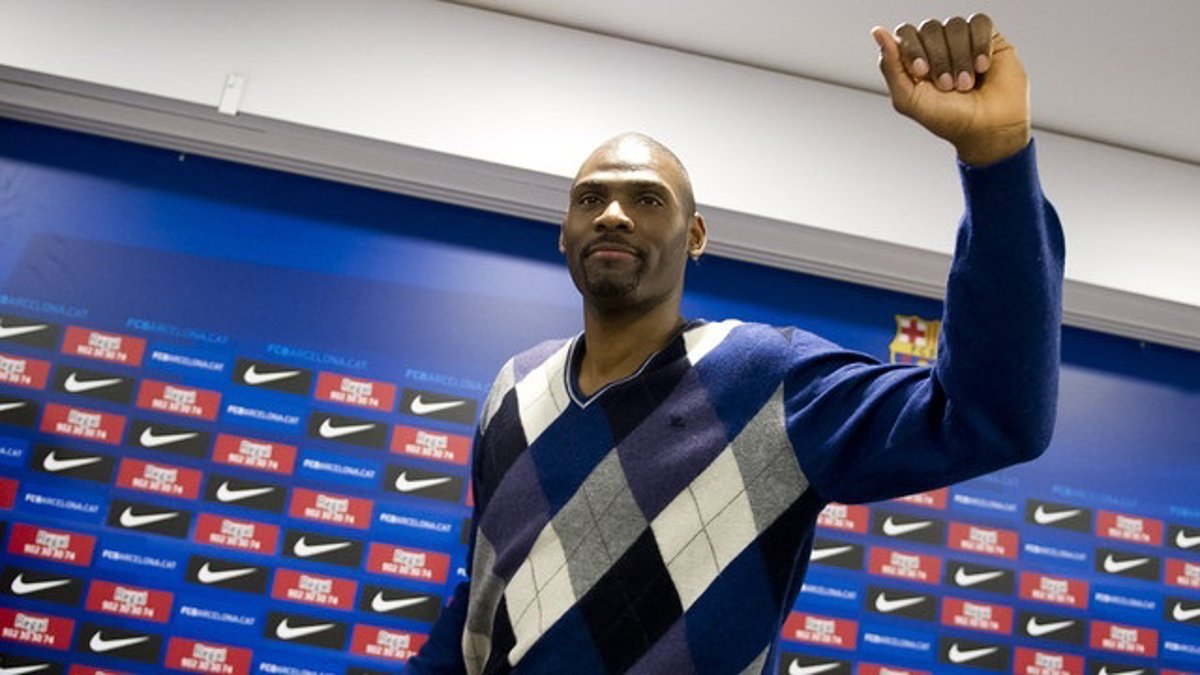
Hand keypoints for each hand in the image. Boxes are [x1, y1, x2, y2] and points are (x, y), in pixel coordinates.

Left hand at [872, 15, 1029, 166]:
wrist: (988, 129)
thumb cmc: (949, 119)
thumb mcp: (909, 99)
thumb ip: (890, 66)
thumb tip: (878, 32)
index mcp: (914, 58)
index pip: (905, 33)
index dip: (912, 49)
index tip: (922, 73)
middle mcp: (937, 46)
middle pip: (930, 28)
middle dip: (939, 60)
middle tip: (948, 86)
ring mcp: (962, 40)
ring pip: (955, 26)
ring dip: (960, 59)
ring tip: (966, 84)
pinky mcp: (988, 38)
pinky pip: (980, 23)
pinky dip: (980, 46)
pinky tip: (982, 67)